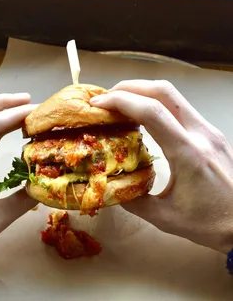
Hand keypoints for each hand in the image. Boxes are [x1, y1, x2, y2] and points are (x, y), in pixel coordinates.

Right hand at [90, 80, 232, 253]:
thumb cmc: (211, 222)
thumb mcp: (166, 218)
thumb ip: (133, 200)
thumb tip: (110, 186)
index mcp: (188, 153)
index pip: (151, 111)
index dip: (120, 101)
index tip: (98, 104)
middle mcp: (200, 133)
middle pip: (163, 91)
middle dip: (129, 88)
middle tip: (106, 98)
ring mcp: (207, 129)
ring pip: (172, 95)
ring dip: (142, 92)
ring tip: (119, 103)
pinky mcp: (209, 131)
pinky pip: (179, 106)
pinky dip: (155, 103)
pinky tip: (142, 116)